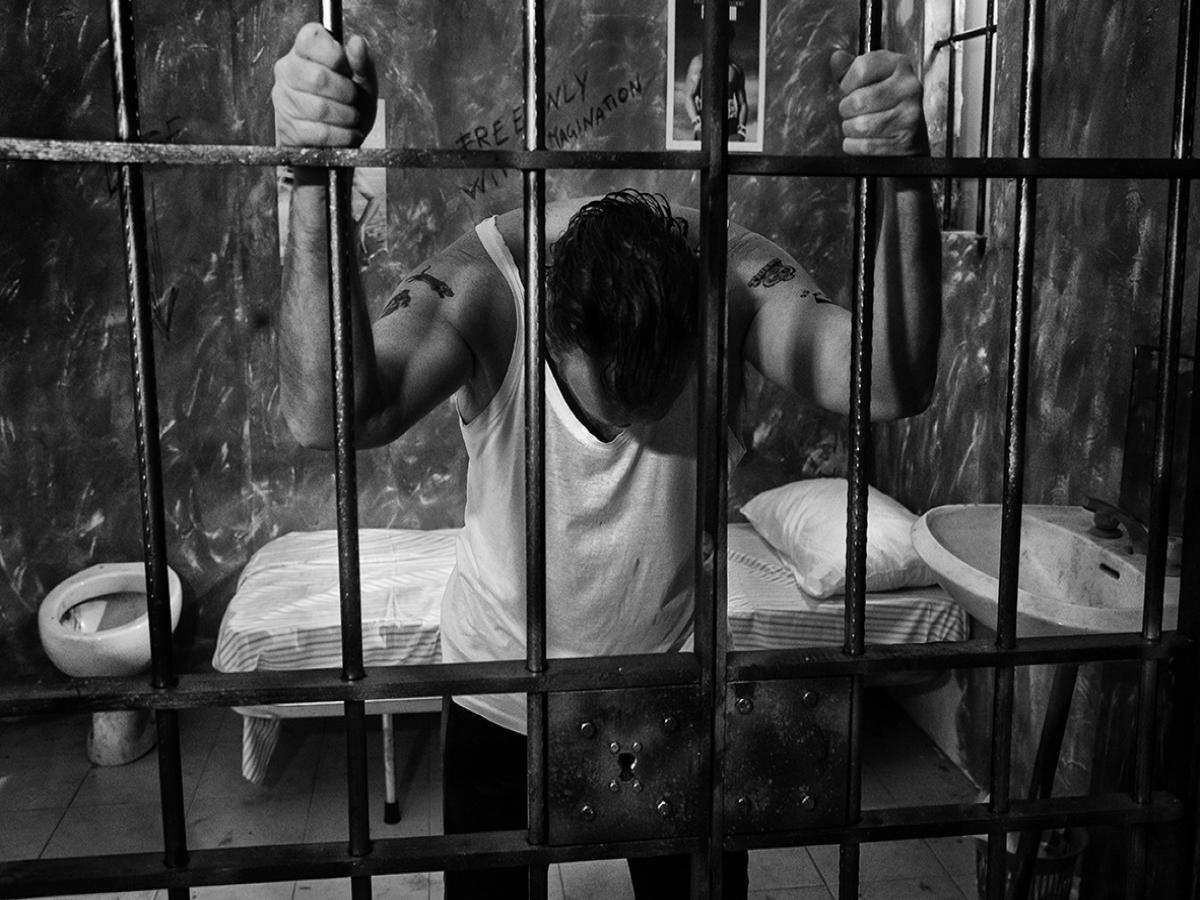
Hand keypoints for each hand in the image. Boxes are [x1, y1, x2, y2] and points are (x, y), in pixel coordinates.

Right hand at [273, 23, 376, 146]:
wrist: (337, 142)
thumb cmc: (349, 105)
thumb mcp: (363, 81)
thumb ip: (362, 62)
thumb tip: (358, 43)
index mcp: (304, 51)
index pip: (311, 38)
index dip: (335, 55)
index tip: (346, 69)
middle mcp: (287, 70)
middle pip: (318, 78)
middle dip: (346, 93)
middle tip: (353, 98)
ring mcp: (284, 100)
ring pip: (319, 108)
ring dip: (346, 116)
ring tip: (351, 117)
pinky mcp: (288, 129)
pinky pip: (320, 133)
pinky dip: (342, 136)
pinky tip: (346, 132)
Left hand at [830, 49, 926, 155]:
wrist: (911, 136)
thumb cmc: (887, 104)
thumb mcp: (872, 78)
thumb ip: (851, 68)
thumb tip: (836, 58)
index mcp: (899, 65)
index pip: (862, 68)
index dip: (847, 83)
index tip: (850, 90)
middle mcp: (908, 87)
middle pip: (857, 100)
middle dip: (846, 110)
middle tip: (853, 112)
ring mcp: (910, 115)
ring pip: (860, 125)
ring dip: (850, 129)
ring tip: (857, 126)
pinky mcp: (905, 140)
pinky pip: (865, 145)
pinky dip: (854, 146)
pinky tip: (862, 140)